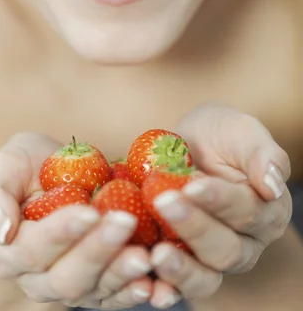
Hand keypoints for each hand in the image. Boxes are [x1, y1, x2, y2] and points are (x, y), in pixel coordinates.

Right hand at [0, 133, 156, 309]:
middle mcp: (35, 279)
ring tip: (146, 255)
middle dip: (97, 251)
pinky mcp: (96, 286)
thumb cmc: (24, 166)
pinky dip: (135, 292)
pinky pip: (114, 297)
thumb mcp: (2, 167)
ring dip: (121, 275)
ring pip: (94, 291)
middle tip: (125, 222)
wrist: (51, 175)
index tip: (89, 211)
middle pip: (66, 278)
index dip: (61, 233)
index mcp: (6, 252)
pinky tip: (157, 283)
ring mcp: (67, 286)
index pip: (32, 250)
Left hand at [147, 105, 291, 303]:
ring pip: (206, 278)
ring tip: (157, 254)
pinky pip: (177, 286)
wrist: (189, 143)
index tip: (192, 184)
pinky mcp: (184, 264)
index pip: (247, 212)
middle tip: (163, 203)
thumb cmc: (220, 135)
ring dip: (181, 269)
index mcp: (267, 211)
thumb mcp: (241, 132)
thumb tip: (272, 185)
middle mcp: (246, 243)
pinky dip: (163, 288)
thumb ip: (261, 154)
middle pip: (226, 249)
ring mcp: (213, 259)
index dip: (219, 201)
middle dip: (194, 227)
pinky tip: (146, 285)